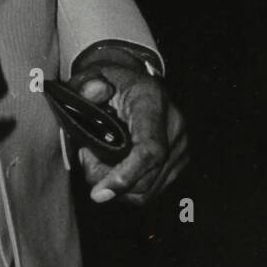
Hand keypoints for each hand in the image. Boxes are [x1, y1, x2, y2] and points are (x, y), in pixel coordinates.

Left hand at [67, 63, 187, 205]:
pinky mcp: (179, 161)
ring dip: (117, 188)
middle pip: (147, 177)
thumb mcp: (92, 74)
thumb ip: (85, 83)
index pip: (150, 149)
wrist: (136, 82)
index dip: (126, 175)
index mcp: (153, 102)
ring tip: (95, 162)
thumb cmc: (111, 81)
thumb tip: (93, 93)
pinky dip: (128, 189)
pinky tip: (110, 169)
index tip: (98, 193)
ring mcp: (181, 147)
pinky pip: (152, 189)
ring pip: (148, 190)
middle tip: (84, 159)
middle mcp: (175, 126)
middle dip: (109, 181)